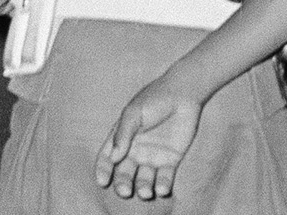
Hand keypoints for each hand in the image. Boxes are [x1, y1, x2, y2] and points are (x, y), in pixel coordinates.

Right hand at [95, 76, 204, 200]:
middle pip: (124, 174)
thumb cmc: (155, 99)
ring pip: (144, 181)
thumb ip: (122, 134)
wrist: (183, 94)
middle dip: (122, 185)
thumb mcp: (134, 112)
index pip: (107, 157)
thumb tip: (112, 158)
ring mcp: (153, 157)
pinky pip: (164, 179)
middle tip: (125, 190)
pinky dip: (162, 187)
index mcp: (123, 137)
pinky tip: (162, 189)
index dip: (103, 170)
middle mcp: (135, 150)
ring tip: (146, 192)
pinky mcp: (170, 160)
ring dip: (143, 189)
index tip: (103, 180)